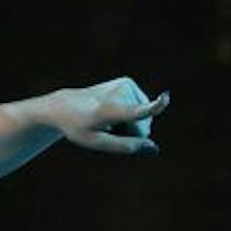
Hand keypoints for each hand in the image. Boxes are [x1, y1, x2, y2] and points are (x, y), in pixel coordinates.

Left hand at [35, 79, 169, 155]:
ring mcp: (125, 85)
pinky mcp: (128, 82)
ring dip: (129, 124)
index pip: (134, 111)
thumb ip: (127, 147)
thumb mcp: (98, 143)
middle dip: (131, 132)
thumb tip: (154, 148)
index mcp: (108, 111)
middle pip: (143, 126)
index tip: (165, 97)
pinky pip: (142, 108)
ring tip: (108, 120)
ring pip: (145, 118)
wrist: (64, 106)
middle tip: (107, 128)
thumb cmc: (79, 128)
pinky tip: (113, 112)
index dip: (153, 107)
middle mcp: (118, 94)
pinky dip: (130, 114)